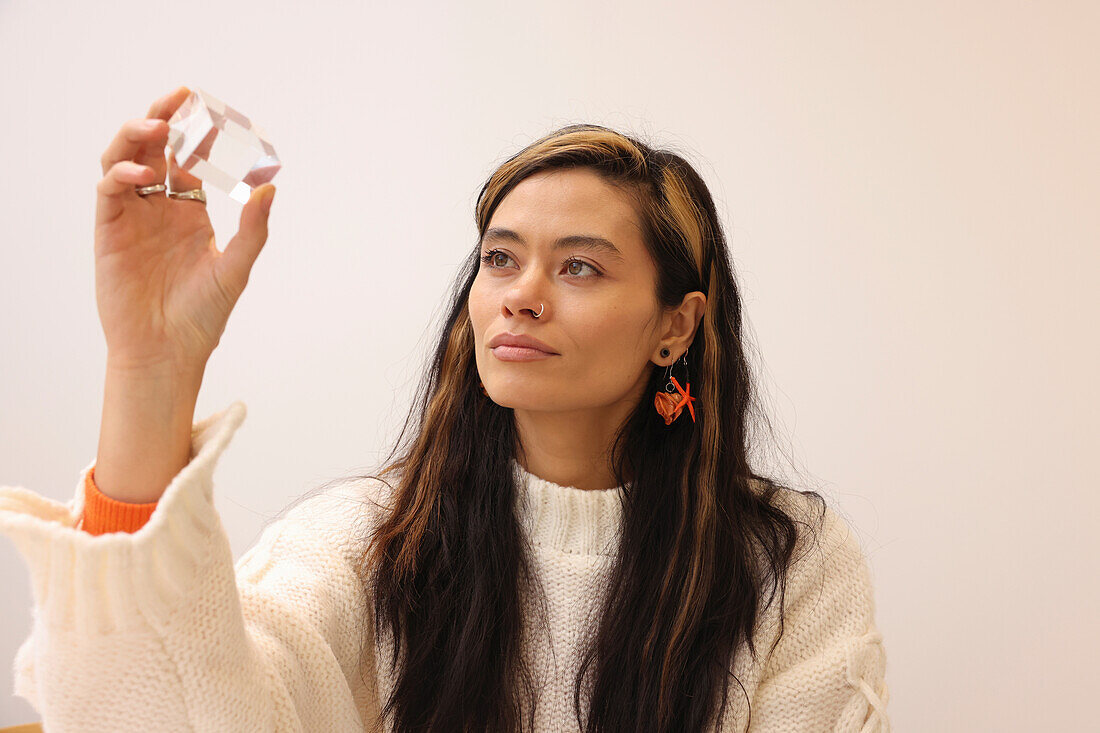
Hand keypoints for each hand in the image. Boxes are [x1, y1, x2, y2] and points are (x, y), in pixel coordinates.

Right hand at [94, 85, 275, 370]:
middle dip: (165, 120)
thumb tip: (271, 187)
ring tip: (157, 124)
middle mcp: (160, 209)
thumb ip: (254, 229)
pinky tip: (141, 172)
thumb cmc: (203, 316)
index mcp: (192, 213)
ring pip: (126, 160)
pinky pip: (109, 190)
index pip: (192, 161)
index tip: (218, 115)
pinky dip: (120, 172)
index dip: (201, 136)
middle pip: (156, 151)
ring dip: (137, 137)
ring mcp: (133, 217)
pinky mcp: (110, 231)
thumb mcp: (236, 267)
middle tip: (181, 98)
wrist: (168, 351)